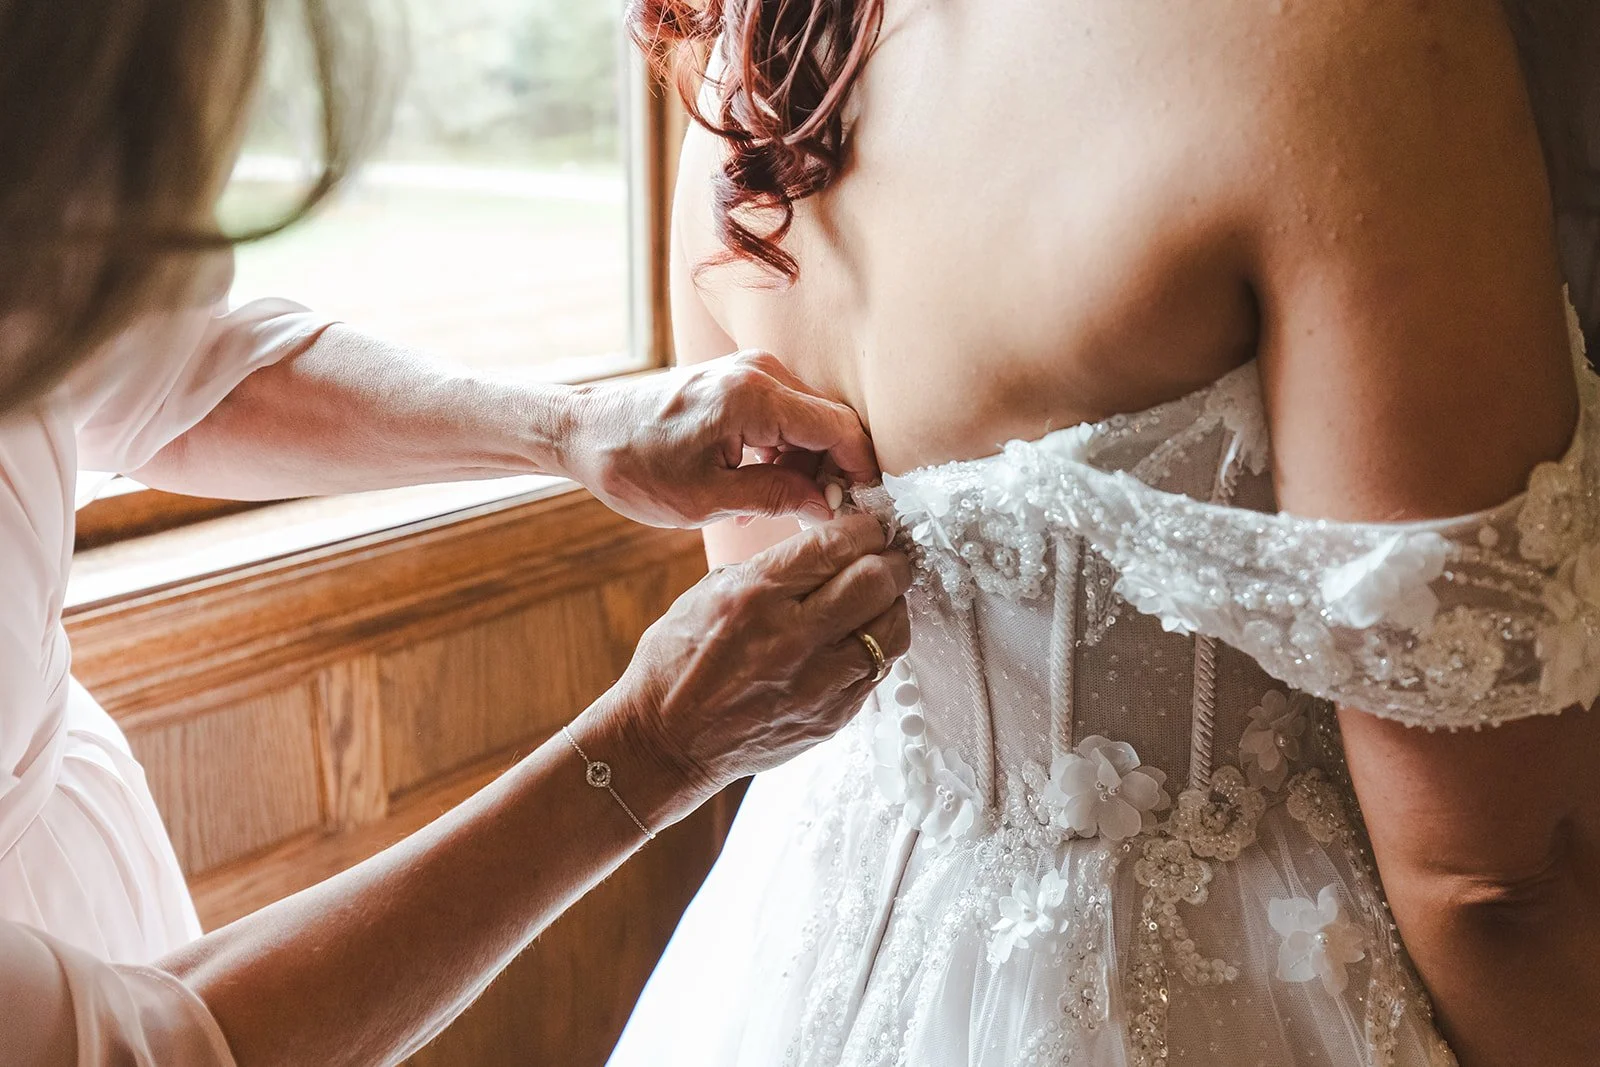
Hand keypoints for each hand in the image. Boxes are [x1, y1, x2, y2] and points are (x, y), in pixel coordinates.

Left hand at [558, 350, 876, 527]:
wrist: (584, 432)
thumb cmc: (633, 466)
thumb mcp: (707, 500)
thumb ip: (778, 498)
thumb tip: (828, 506)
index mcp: (754, 396)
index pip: (840, 429)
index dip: (859, 471)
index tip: (861, 509)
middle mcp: (759, 372)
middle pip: (828, 424)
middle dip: (828, 473)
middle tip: (811, 518)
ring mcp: (749, 371)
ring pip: (808, 422)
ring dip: (802, 466)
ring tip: (769, 505)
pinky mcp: (738, 379)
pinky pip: (783, 415)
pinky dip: (781, 452)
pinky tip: (754, 485)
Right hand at [596, 513, 911, 821]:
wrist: (667, 742)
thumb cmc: (678, 664)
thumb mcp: (710, 593)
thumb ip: (772, 569)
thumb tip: (826, 549)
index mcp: (756, 596)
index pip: (837, 545)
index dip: (868, 528)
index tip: (874, 526)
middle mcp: (792, 638)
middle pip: (877, 581)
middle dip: (892, 560)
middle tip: (890, 556)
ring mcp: (817, 683)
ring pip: (893, 629)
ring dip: (893, 605)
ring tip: (881, 598)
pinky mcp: (832, 716)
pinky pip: (879, 670)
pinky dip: (879, 646)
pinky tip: (863, 637)